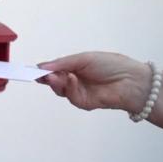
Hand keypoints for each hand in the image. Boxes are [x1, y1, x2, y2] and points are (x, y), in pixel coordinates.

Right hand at [37, 52, 151, 112]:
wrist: (131, 81)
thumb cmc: (111, 64)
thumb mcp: (83, 58)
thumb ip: (62, 63)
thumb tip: (41, 67)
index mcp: (74, 67)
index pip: (54, 70)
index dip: (43, 70)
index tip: (31, 70)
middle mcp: (74, 81)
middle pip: (53, 81)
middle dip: (46, 77)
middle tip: (40, 74)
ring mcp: (78, 92)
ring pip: (59, 90)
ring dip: (55, 83)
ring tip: (53, 76)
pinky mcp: (83, 103)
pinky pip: (70, 96)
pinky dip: (69, 88)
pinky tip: (71, 79)